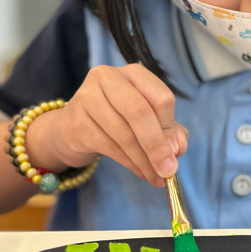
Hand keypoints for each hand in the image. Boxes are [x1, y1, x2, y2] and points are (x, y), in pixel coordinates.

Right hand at [25, 64, 188, 185]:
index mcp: (133, 72)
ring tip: (156, 178)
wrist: (72, 128)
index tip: (177, 152)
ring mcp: (87, 97)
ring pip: (124, 134)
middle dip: (157, 146)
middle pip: (140, 112)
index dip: (169, 127)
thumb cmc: (117, 120)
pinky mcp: (75, 121)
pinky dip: (129, 164)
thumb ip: (169, 130)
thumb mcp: (148, 121)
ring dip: (144, 161)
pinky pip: (109, 147)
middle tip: (169, 170)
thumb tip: (178, 148)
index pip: (160, 97)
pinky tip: (140, 172)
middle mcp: (108, 77)